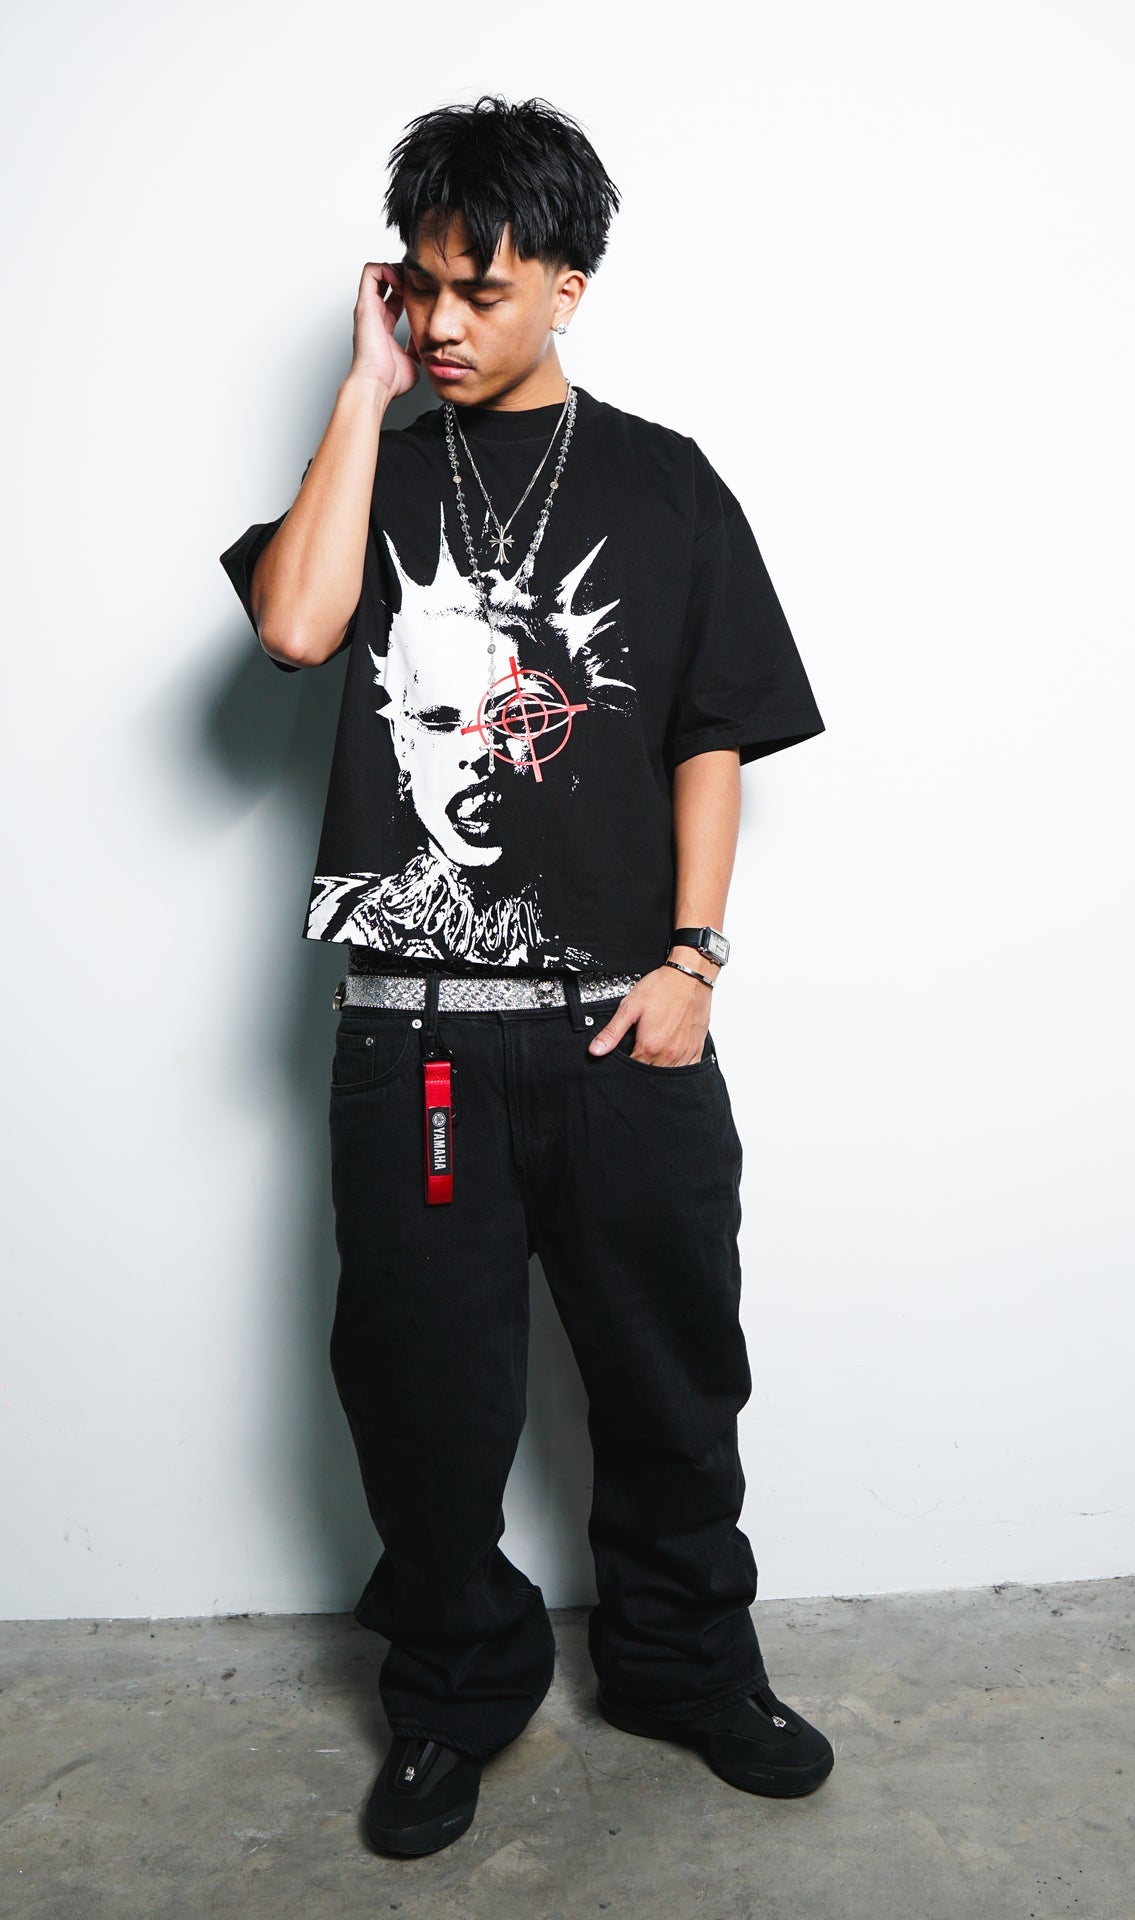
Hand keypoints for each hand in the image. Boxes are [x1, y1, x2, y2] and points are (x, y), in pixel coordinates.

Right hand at [350, 261, 420, 398]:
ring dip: (395, 269)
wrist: (377, 385)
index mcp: (385, 327)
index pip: (396, 299)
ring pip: (378, 272)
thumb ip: (418, 348)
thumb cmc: (391, 380)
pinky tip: (400, 279)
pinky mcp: (365, 304)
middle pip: (388, 283)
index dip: (411, 291)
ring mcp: (368, 308)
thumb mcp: (413, 360)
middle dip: (404, 276)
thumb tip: (429, 345)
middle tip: (419, 282)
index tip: (426, 292)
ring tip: (409, 278)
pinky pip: (370, 272)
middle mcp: (374, 315)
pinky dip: (385, 268)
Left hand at [587, 964, 712, 1065]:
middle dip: (642, 1070)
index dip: (626, 1066)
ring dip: (659, 1070)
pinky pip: (688, 1070)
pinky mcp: (696, 1049)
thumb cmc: (662, 987)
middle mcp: (669, 1054)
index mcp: (650, 1046)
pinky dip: (677, 1068)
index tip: (625, 1057)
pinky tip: (671, 1059)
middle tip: (639, 1054)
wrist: (690, 976)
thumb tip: (596, 1050)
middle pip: (650, 1075)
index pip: (633, 1069)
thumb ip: (612, 1032)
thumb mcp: (630, 1007)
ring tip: (654, 1056)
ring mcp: (685, 1053)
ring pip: (668, 1076)